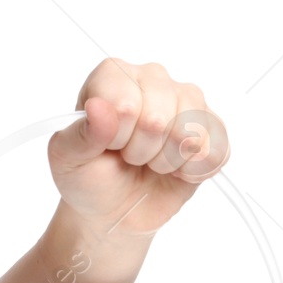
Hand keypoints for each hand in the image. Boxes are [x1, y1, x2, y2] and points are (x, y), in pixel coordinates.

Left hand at [46, 59, 229, 239]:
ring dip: (165, 162)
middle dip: (140, 152)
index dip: (116, 137)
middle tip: (127, 157)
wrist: (112, 207)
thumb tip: (99, 108)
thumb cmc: (87, 177)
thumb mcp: (67, 159)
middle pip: (160, 120)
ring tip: (149, 161)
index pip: (126, 105)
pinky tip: (174, 169)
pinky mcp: (212, 128)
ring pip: (191, 135)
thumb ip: (82, 134)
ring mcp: (187, 100)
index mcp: (113, 75)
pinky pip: (215, 152)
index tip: (108, 145)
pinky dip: (190, 172)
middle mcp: (153, 78)